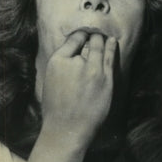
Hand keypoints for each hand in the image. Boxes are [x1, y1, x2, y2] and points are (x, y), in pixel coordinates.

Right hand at [39, 31, 117, 150]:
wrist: (68, 128)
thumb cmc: (56, 107)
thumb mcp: (49, 80)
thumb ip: (61, 64)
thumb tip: (73, 52)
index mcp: (58, 61)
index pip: (73, 39)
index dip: (80, 35)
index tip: (83, 34)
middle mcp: (76, 62)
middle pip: (89, 41)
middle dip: (93, 36)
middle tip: (95, 33)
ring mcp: (93, 70)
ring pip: (100, 48)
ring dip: (102, 40)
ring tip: (103, 36)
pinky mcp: (106, 79)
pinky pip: (110, 58)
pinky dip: (111, 47)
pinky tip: (112, 42)